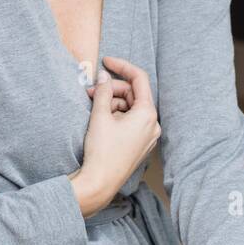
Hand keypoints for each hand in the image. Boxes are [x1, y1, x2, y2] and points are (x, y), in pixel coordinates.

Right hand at [77, 56, 159, 209]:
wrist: (99, 183)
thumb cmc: (101, 151)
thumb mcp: (100, 116)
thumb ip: (103, 91)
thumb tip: (103, 77)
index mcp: (147, 114)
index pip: (139, 79)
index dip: (122, 66)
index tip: (106, 61)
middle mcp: (152, 124)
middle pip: (133, 94)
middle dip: (111, 90)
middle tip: (90, 91)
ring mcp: (148, 136)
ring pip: (130, 108)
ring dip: (111, 104)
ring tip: (93, 108)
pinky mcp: (140, 144)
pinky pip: (130, 121)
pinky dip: (116, 116)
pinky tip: (101, 120)